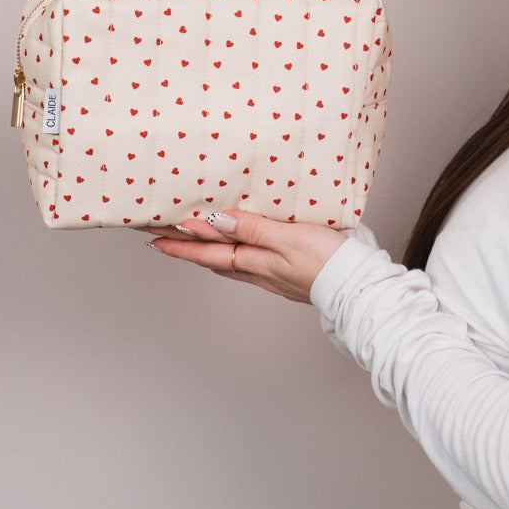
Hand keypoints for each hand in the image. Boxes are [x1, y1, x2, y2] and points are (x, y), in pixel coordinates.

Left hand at [145, 211, 346, 303]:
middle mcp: (257, 271)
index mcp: (253, 261)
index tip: (152, 234)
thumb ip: (251, 228)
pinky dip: (234, 252)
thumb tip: (212, 222)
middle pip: (211, 258)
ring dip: (206, 251)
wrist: (356, 286)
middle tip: (160, 237)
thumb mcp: (287, 237)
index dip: (179, 242)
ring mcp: (271, 275)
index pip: (206, 250)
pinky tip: (241, 247)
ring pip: (228, 262)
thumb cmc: (326, 260)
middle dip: (184, 247)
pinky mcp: (287, 274)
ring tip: (191, 241)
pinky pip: (248, 263)